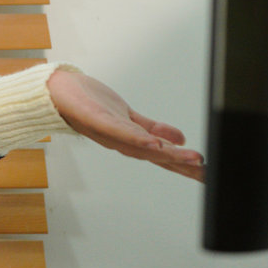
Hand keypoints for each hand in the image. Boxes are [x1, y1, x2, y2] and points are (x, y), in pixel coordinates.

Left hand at [47, 68, 203, 180]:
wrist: (56, 91)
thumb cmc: (89, 104)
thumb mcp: (128, 117)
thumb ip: (153, 129)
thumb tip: (179, 138)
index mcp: (131, 142)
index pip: (164, 157)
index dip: (187, 167)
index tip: (211, 175)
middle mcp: (122, 143)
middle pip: (158, 157)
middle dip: (185, 166)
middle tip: (209, 173)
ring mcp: (109, 133)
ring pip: (144, 147)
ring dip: (168, 155)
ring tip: (192, 160)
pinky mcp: (97, 119)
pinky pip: (120, 131)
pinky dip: (137, 139)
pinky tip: (154, 144)